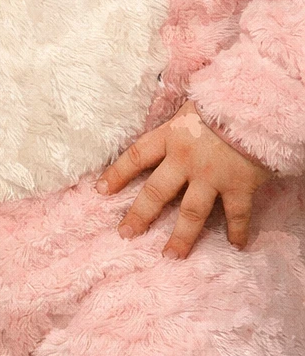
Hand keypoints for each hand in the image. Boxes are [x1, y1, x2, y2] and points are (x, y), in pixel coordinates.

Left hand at [96, 101, 269, 258]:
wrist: (256, 103)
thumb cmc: (222, 100)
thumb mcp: (191, 107)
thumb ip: (178, 124)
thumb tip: (170, 130)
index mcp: (171, 135)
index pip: (136, 156)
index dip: (117, 174)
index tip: (100, 191)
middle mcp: (186, 159)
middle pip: (157, 192)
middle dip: (140, 215)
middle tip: (126, 233)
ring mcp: (212, 176)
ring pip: (191, 213)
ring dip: (181, 237)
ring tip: (171, 255)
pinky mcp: (239, 185)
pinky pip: (237, 214)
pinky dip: (237, 231)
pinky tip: (237, 245)